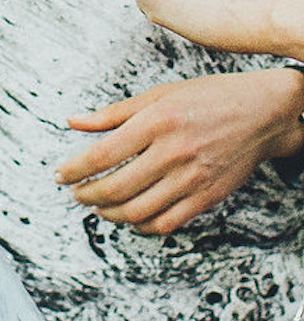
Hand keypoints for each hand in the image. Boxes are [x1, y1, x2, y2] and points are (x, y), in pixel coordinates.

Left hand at [55, 69, 303, 234]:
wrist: (261, 114)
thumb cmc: (206, 98)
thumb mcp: (157, 94)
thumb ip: (113, 113)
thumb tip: (73, 122)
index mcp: (156, 122)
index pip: (102, 154)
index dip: (75, 169)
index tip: (59, 175)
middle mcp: (173, 153)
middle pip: (116, 187)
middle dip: (86, 195)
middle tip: (75, 193)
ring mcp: (192, 178)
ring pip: (139, 210)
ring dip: (109, 213)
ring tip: (96, 206)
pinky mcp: (208, 197)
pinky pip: (167, 222)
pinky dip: (142, 225)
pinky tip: (129, 218)